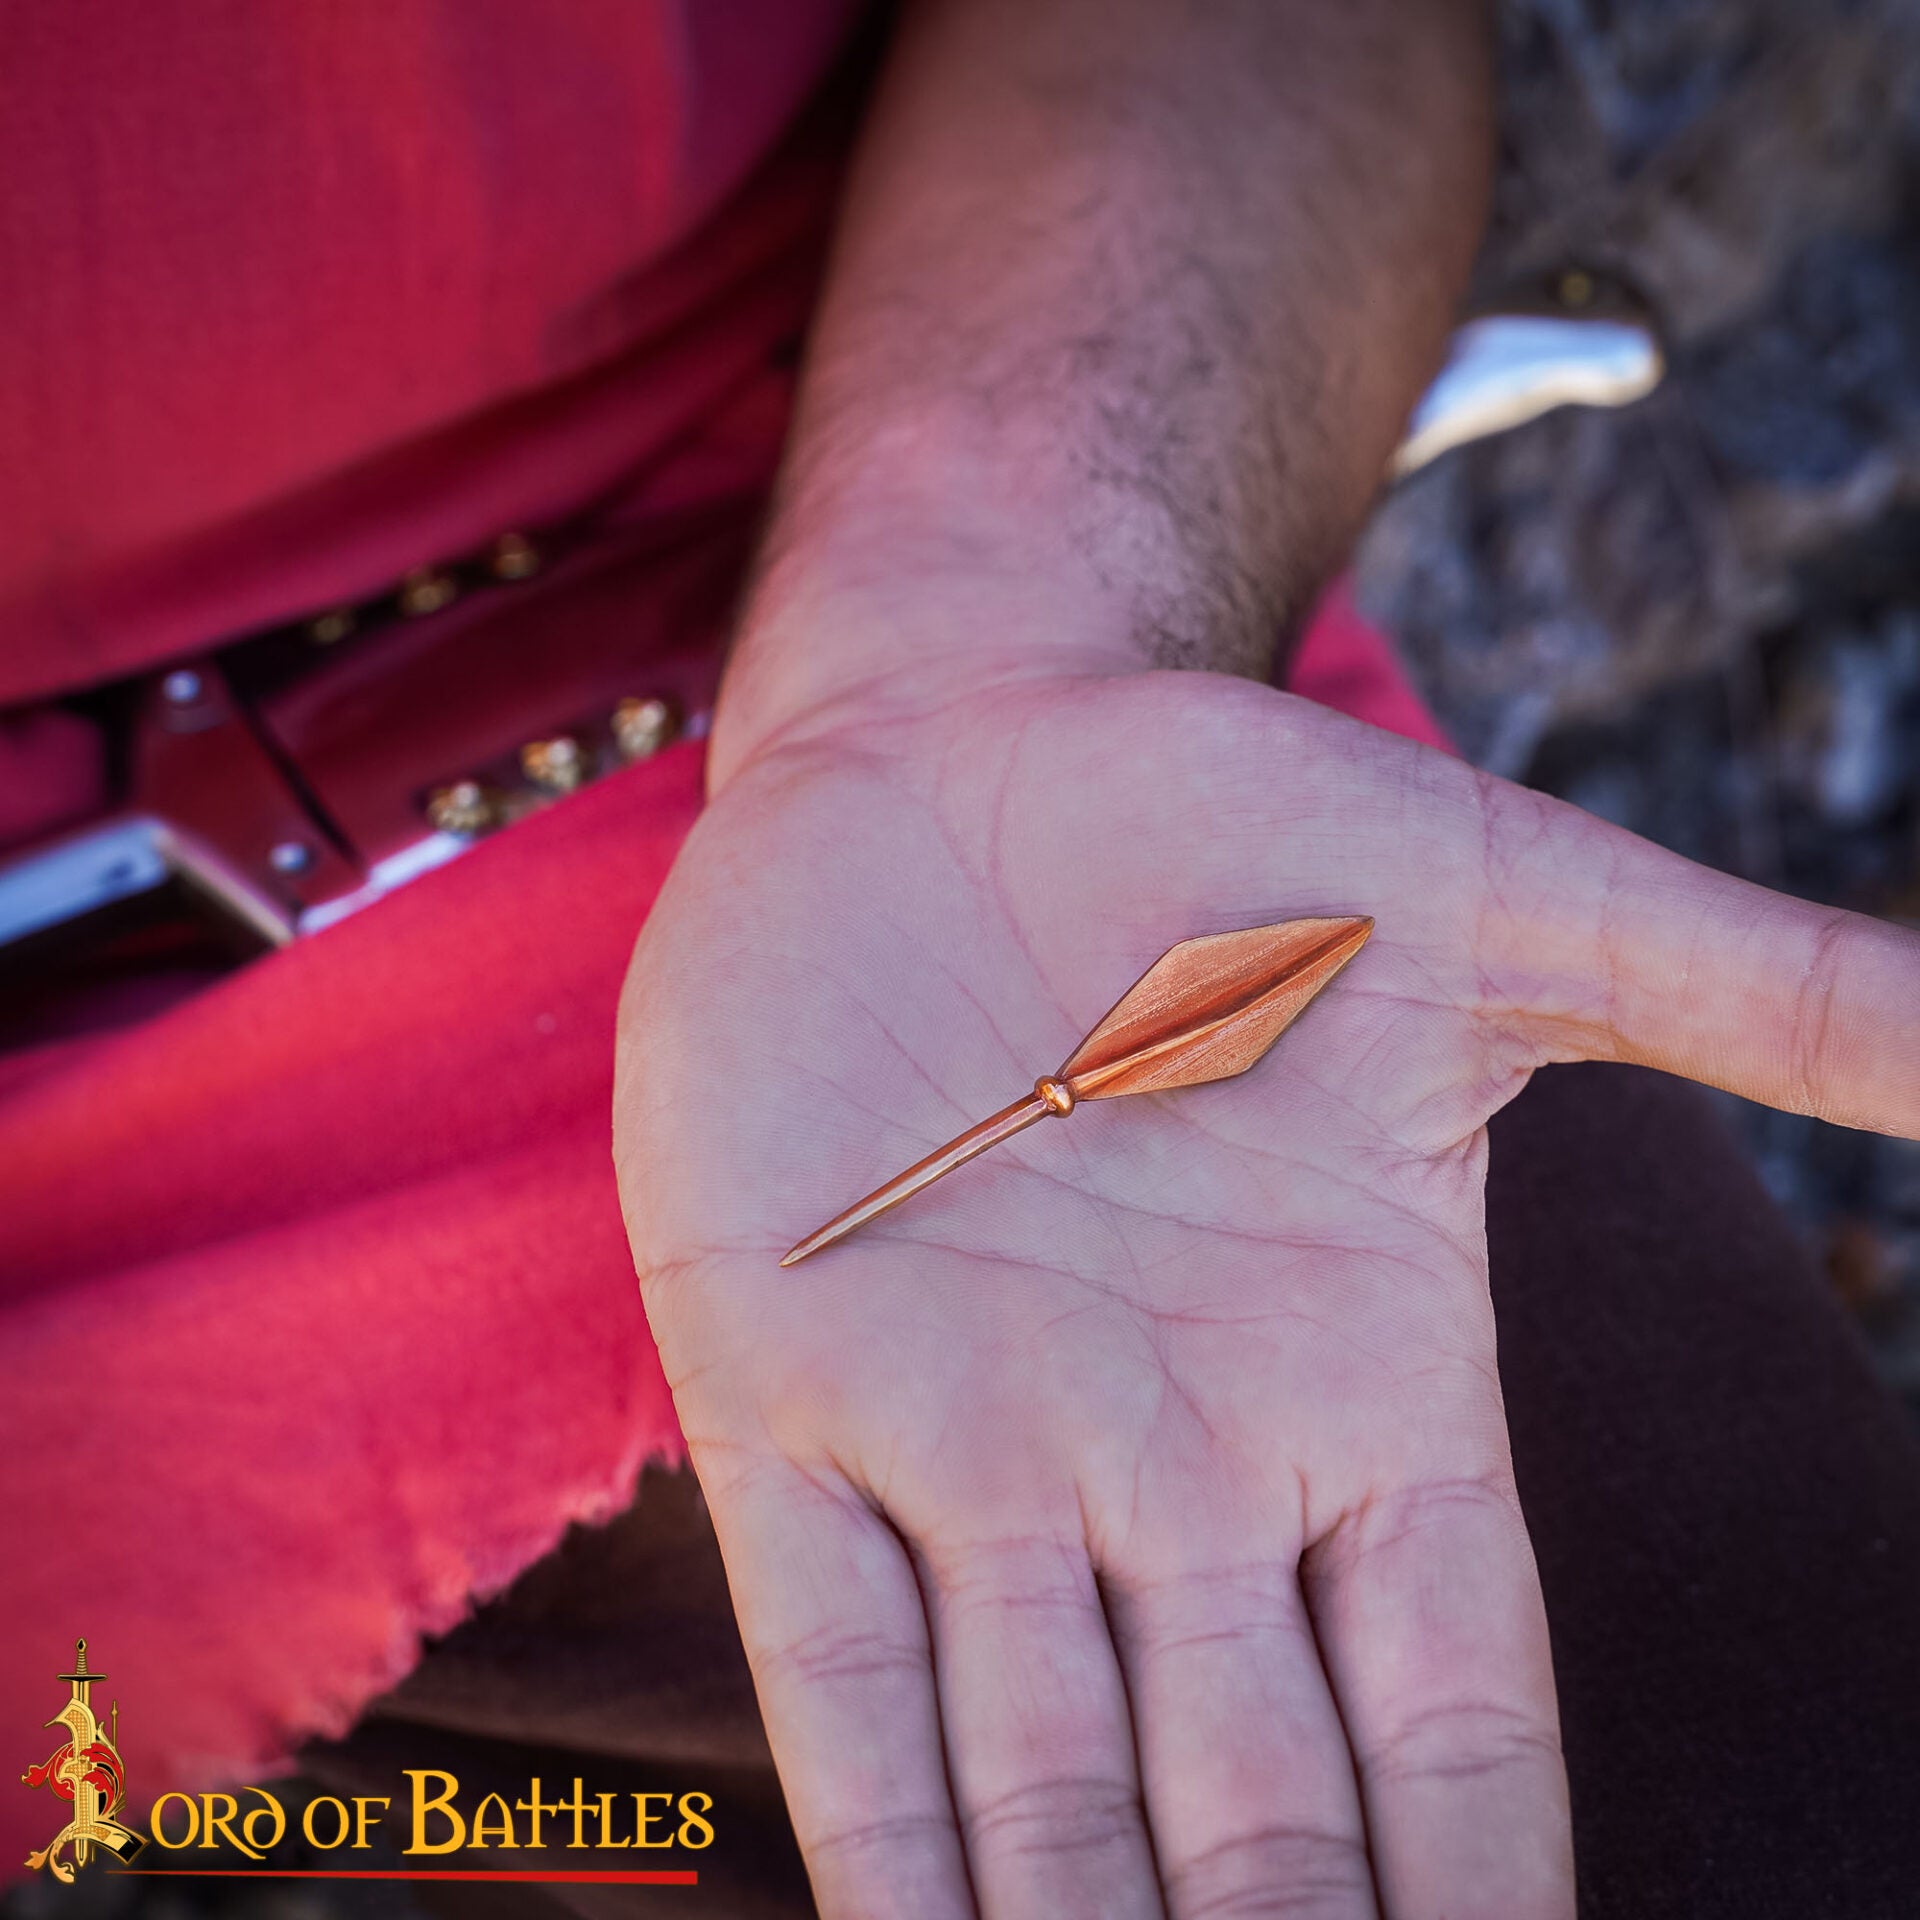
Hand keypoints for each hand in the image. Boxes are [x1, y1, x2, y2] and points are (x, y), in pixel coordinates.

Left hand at [614, 654, 1918, 1918]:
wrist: (960, 741)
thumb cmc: (1226, 817)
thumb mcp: (1515, 905)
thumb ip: (1772, 998)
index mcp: (1361, 1396)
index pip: (1458, 1745)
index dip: (1490, 1914)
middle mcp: (1169, 1468)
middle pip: (1261, 1827)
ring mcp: (965, 1439)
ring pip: (1043, 1796)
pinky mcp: (781, 1381)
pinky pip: (835, 1669)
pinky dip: (882, 1854)